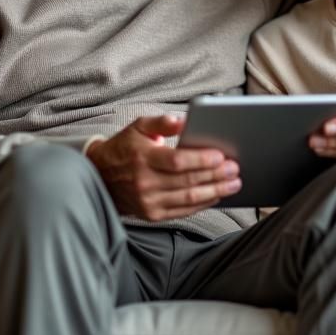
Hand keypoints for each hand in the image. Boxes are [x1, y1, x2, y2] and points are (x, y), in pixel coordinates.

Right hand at [85, 114, 240, 221]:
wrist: (101, 178)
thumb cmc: (124, 148)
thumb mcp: (138, 127)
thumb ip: (161, 122)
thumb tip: (184, 120)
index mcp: (143, 158)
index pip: (177, 161)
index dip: (201, 159)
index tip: (221, 156)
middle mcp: (145, 183)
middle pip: (188, 181)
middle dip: (215, 175)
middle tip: (235, 169)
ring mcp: (149, 201)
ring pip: (189, 198)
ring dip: (215, 191)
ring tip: (234, 183)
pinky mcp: (152, 214)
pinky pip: (183, 211)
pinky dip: (203, 204)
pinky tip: (217, 195)